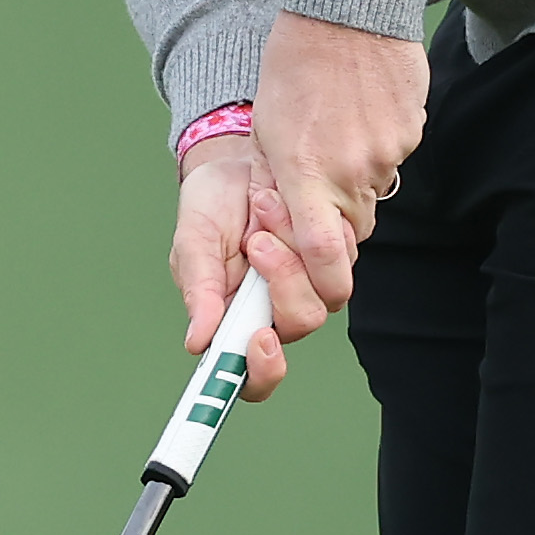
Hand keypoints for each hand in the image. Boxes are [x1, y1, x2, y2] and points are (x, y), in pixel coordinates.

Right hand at [168, 134, 320, 398]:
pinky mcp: (331, 257)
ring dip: (293, 247)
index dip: (262, 370)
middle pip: (299, 325)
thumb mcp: (194, 241)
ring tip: (263, 208)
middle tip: (255, 242)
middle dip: (282, 281)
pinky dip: (310, 226)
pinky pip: (340, 254)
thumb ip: (199, 289)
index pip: (251, 373)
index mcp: (234, 319)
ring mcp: (306, 284)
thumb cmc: (210, 205)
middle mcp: (273, 309)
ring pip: (324, 292)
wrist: (239, 160)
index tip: (261, 340)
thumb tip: (197, 342)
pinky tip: (283, 202)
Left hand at [249, 12, 428, 313]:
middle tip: (316, 186)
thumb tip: (281, 225)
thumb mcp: (264, 129)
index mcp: (306, 174)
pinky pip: (393, 159)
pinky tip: (359, 112)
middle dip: (335, 223)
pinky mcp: (412, 132)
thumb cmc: (292, 66)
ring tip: (335, 130)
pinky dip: (375, 149)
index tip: (316, 272)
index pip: (324, 255)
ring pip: (373, 193)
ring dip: (353, 179)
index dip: (322, 277)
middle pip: (353, 231)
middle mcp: (352, 172)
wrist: (345, 11)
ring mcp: (389, 153)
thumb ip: (274, 184)